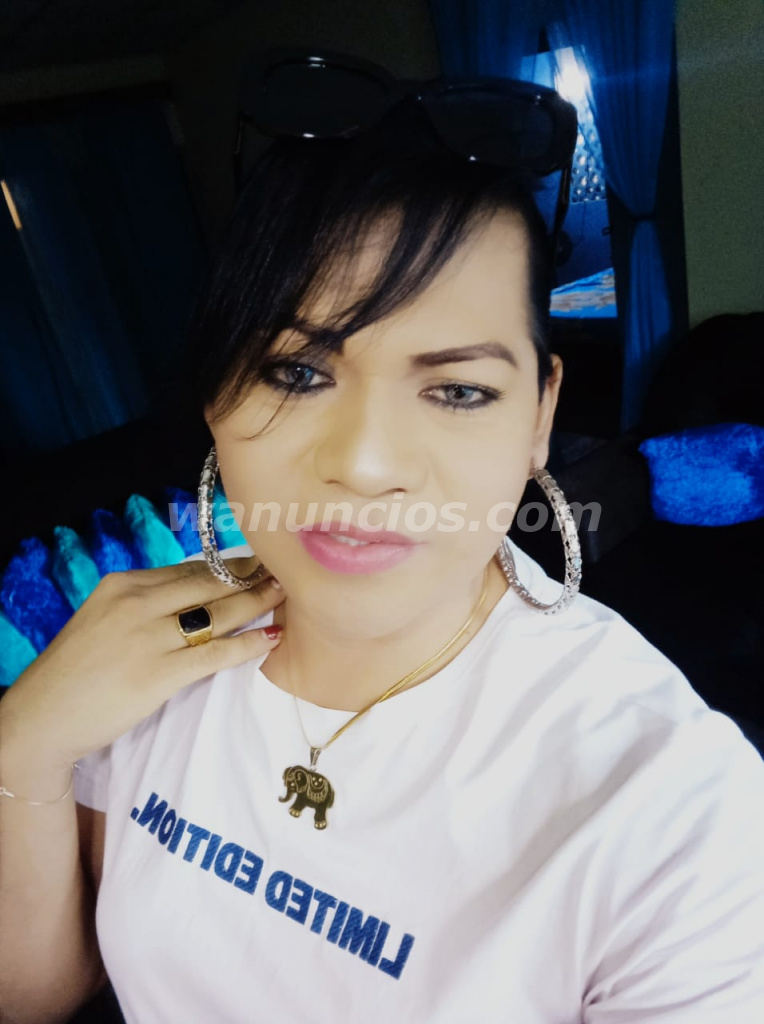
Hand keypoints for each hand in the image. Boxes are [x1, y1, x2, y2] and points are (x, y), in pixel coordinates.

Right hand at [0, 558, 284, 765]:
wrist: (41, 718)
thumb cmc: (75, 673)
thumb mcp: (104, 619)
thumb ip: (145, 604)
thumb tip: (194, 596)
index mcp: (123, 585)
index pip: (190, 569)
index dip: (231, 566)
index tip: (260, 563)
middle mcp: (136, 603)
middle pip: (210, 584)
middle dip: (252, 577)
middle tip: (286, 571)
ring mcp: (147, 638)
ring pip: (218, 613)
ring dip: (257, 603)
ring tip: (287, 597)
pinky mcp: (156, 675)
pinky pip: (214, 654)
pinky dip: (247, 644)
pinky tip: (269, 639)